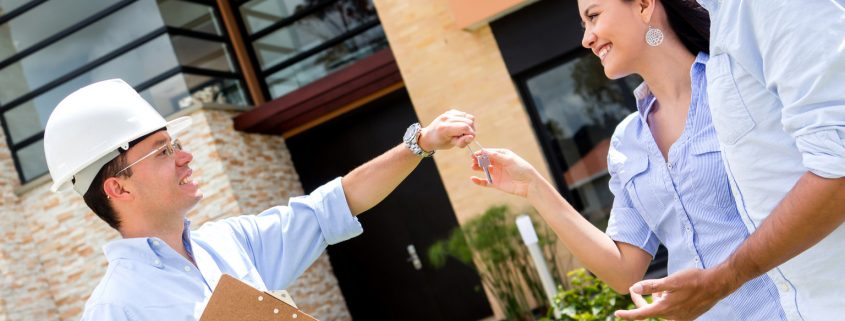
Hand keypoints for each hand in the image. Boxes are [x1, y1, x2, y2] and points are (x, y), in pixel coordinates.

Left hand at [418, 109, 475, 150]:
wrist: (429, 136)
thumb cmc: (440, 142)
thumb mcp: (450, 145)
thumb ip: (462, 141)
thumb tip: (472, 136)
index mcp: (445, 128)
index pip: (465, 127)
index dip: (470, 134)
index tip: (468, 140)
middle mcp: (446, 118)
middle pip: (468, 122)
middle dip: (471, 131)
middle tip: (464, 137)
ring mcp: (448, 113)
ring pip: (469, 117)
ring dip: (469, 126)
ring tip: (462, 132)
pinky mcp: (451, 111)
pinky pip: (465, 115)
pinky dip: (465, 121)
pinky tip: (459, 126)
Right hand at [469, 148, 539, 196]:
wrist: (528, 184)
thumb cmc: (521, 168)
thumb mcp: (508, 159)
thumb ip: (496, 155)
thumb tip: (483, 151)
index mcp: (502, 155)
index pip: (489, 152)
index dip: (481, 153)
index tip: (474, 154)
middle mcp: (498, 164)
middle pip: (484, 160)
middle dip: (478, 160)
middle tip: (473, 160)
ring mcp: (496, 173)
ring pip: (483, 170)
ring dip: (477, 168)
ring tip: (473, 167)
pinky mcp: (496, 183)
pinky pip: (485, 182)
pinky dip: (478, 181)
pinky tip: (473, 178)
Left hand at [615, 267, 739, 320]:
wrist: (717, 285)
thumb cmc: (693, 280)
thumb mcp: (670, 280)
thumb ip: (651, 286)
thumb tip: (634, 288)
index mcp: (665, 308)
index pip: (641, 314)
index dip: (628, 314)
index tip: (617, 313)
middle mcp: (672, 317)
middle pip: (650, 310)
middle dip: (644, 300)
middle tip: (639, 288)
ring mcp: (681, 318)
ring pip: (661, 309)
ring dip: (658, 299)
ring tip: (665, 287)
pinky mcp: (688, 317)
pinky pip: (672, 311)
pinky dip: (668, 302)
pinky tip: (675, 293)